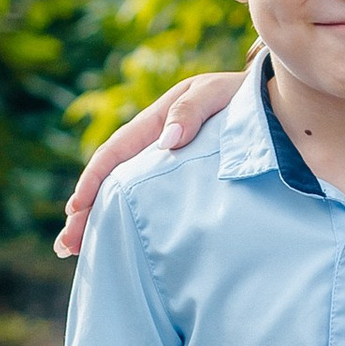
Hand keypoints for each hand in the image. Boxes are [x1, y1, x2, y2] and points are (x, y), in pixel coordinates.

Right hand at [55, 72, 246, 257]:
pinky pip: (149, 205)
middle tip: (67, 246)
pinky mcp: (181, 184)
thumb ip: (192, 110)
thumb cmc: (245, 98)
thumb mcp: (217, 93)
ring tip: (76, 253)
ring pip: (124, 197)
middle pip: (111, 181)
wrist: (277, 110)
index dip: (94, 179)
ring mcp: (165, 167)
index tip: (78, 207)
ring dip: (99, 222)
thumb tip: (168, 140)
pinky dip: (130, 224)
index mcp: (156, 122)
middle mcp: (154, 146)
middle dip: (85, 212)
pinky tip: (116, 246)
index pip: (115, 153)